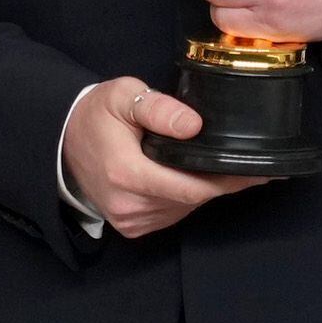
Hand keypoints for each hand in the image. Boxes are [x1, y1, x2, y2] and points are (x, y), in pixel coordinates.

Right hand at [61, 77, 265, 237]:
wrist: (61, 142)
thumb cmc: (96, 115)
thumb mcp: (124, 96)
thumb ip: (159, 109)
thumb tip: (194, 126)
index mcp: (127, 174)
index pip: (191, 187)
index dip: (229, 181)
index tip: (260, 172)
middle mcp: (129, 205)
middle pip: (193, 198)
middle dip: (221, 182)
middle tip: (250, 164)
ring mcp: (130, 220)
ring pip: (185, 208)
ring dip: (203, 189)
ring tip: (220, 166)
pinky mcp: (131, 226)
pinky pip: (172, 213)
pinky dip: (185, 197)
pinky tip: (189, 177)